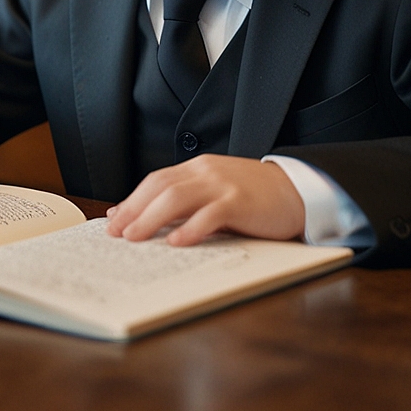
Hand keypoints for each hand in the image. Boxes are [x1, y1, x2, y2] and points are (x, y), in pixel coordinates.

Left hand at [104, 155, 304, 245]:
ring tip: (136, 238)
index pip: (156, 181)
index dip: (132, 200)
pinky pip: (210, 214)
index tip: (113, 221)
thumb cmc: (254, 197)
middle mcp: (206, 172)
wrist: (296, 190)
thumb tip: (144, 218)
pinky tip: (177, 242)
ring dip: (152, 219)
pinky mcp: (240, 202)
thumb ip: (184, 202)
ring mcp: (223, 185)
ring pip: (178, 198)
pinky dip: (191, 228)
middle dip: (134, 210)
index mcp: (198, 168)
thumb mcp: (214, 193)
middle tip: (116, 232)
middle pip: (160, 187)